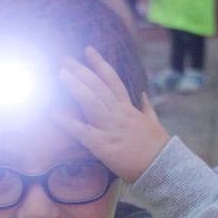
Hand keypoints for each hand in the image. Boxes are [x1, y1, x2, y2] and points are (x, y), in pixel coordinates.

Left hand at [55, 46, 169, 182]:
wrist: (162, 166)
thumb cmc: (158, 147)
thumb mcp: (155, 123)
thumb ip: (147, 109)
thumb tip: (144, 96)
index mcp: (129, 109)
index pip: (113, 81)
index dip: (100, 64)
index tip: (88, 51)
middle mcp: (119, 114)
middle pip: (98, 87)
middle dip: (81, 71)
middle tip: (64, 59)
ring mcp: (110, 128)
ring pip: (91, 102)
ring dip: (76, 86)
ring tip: (61, 74)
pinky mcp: (103, 145)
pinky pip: (83, 132)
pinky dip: (68, 123)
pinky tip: (54, 114)